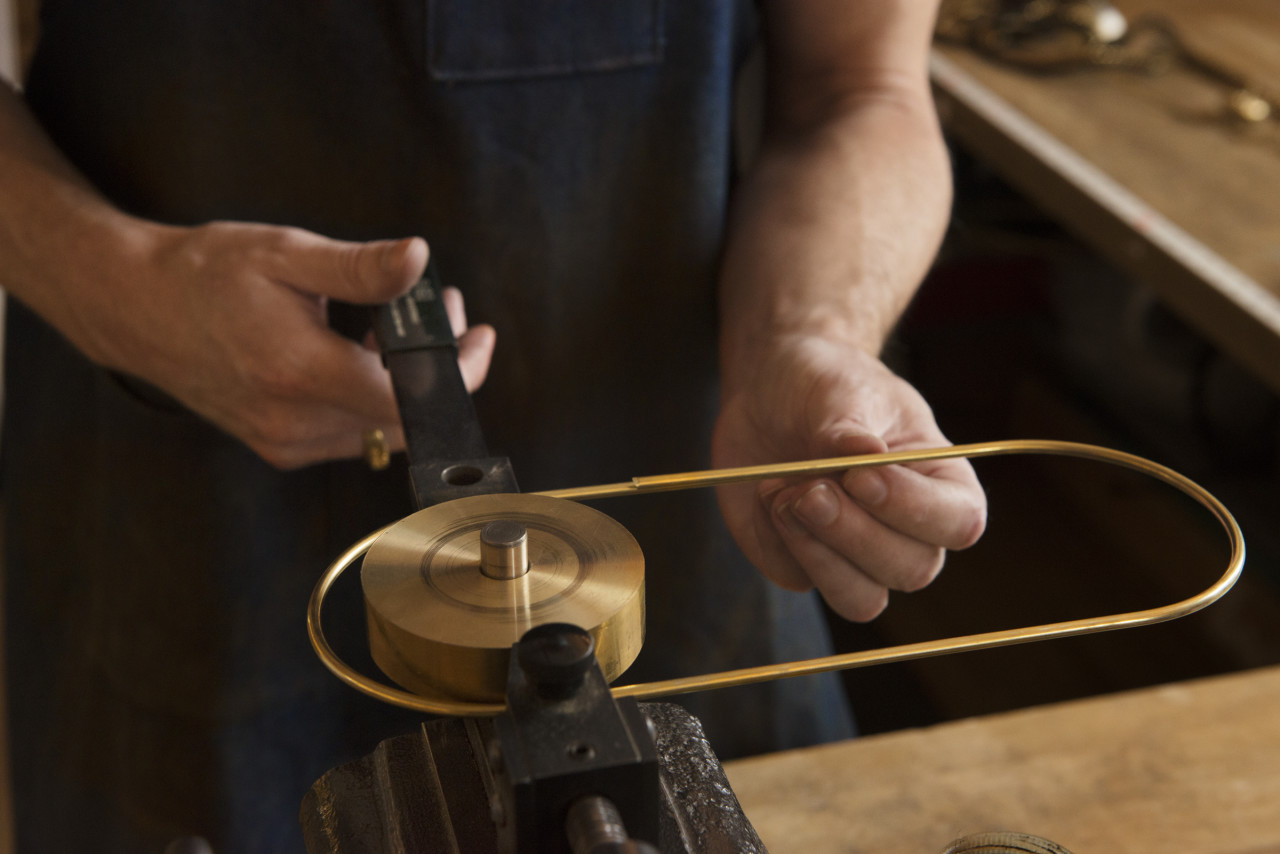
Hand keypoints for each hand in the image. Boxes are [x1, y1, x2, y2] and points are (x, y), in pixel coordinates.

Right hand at [65, 219, 494, 467]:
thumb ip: (359, 267)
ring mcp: (286, 441)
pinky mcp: (279, 446)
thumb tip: (418, 260)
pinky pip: (351, 433)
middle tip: (441, 310)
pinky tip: (359, 350)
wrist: (134, 308)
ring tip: (395, 322)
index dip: (458, 371)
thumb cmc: (203, 275)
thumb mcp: (286, 254)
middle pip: (403, 416)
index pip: (409, 397)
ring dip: (405, 381)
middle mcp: (295, 421)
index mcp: (300, 372)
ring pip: (380, 428)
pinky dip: (371, 396)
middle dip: (438, 366)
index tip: (479, 337)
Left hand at [711, 334, 985, 620]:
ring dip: (819, 555)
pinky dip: (777, 541)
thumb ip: (849, 426)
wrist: (770, 391)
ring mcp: (857, 558)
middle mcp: (909, 533)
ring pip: (860, 600)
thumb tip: (865, 455)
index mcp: (943, 484)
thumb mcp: (840, 389)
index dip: (911, 509)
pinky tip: (767, 493)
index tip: (860, 475)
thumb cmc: (824, 384)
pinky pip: (798, 579)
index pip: (958, 522)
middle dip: (854, 533)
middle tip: (810, 489)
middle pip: (910, 570)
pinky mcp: (805, 565)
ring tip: (784, 495)